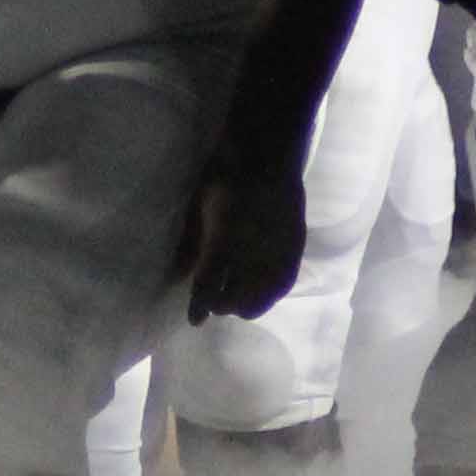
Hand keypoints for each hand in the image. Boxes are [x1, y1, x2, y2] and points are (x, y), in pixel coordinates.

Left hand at [172, 159, 307, 322]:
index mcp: (223, 241)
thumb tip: (181, 274)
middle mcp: (251, 253)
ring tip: (238, 299)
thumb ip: (192, 243)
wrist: (267, 155)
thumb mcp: (199, 207)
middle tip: (215, 301)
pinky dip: (271, 293)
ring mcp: (276, 251)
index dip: (201, 307)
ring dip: (248, 303)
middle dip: (224, 305)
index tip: (195, 320)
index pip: (209, 286)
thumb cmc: (225, 175)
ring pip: (263, 297)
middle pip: (237, 299)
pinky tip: (264, 291)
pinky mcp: (295, 247)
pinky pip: (284, 283)